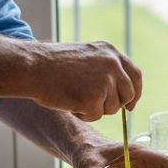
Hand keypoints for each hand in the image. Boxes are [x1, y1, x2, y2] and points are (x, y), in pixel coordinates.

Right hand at [27, 41, 141, 120]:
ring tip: (74, 97)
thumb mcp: (86, 56)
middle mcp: (112, 64)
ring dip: (95, 109)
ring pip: (112, 108)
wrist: (32, 67)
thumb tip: (121, 89)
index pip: (135, 75)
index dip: (135, 92)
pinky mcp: (94, 98)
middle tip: (95, 106)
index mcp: (111, 52)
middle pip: (127, 94)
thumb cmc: (52, 65)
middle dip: (114, 105)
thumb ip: (105, 68)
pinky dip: (83, 115)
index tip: (131, 105)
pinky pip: (96, 116)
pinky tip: (70, 103)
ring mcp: (105, 81)